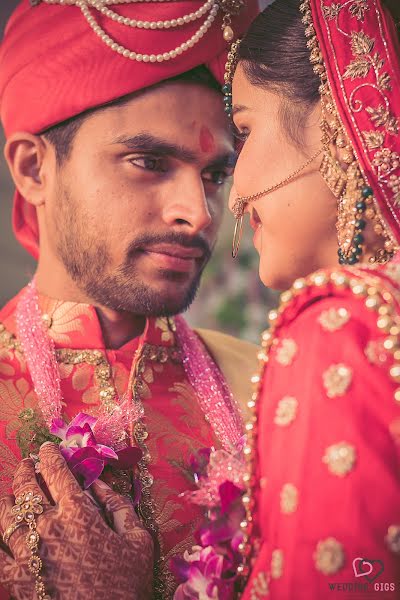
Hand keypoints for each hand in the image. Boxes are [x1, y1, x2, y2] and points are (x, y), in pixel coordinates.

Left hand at [0, 443, 153, 598]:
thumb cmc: (124, 585)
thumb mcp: (138, 540)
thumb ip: (120, 507)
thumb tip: (100, 483)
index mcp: (78, 512)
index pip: (57, 472)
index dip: (50, 455)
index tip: (48, 448)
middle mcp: (48, 525)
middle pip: (27, 488)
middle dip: (26, 470)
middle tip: (27, 464)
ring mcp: (27, 552)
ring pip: (5, 516)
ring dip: (6, 499)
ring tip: (9, 494)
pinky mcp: (15, 577)